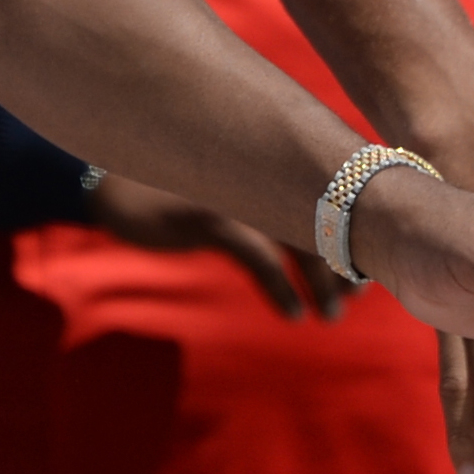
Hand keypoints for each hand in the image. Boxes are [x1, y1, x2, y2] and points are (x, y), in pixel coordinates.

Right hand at [84, 174, 348, 321]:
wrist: (107, 185)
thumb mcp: (220, 181)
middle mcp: (258, 166)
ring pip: (301, 238)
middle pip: (324, 214)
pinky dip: (283, 290)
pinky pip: (262, 259)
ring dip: (322, 281)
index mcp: (266, 158)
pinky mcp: (209, 217)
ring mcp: (235, 189)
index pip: (329, 188)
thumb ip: (259, 190)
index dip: (354, 227)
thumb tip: (310, 226)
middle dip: (346, 259)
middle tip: (357, 295)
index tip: (366, 264)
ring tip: (331, 314)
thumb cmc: (169, 184)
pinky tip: (294, 314)